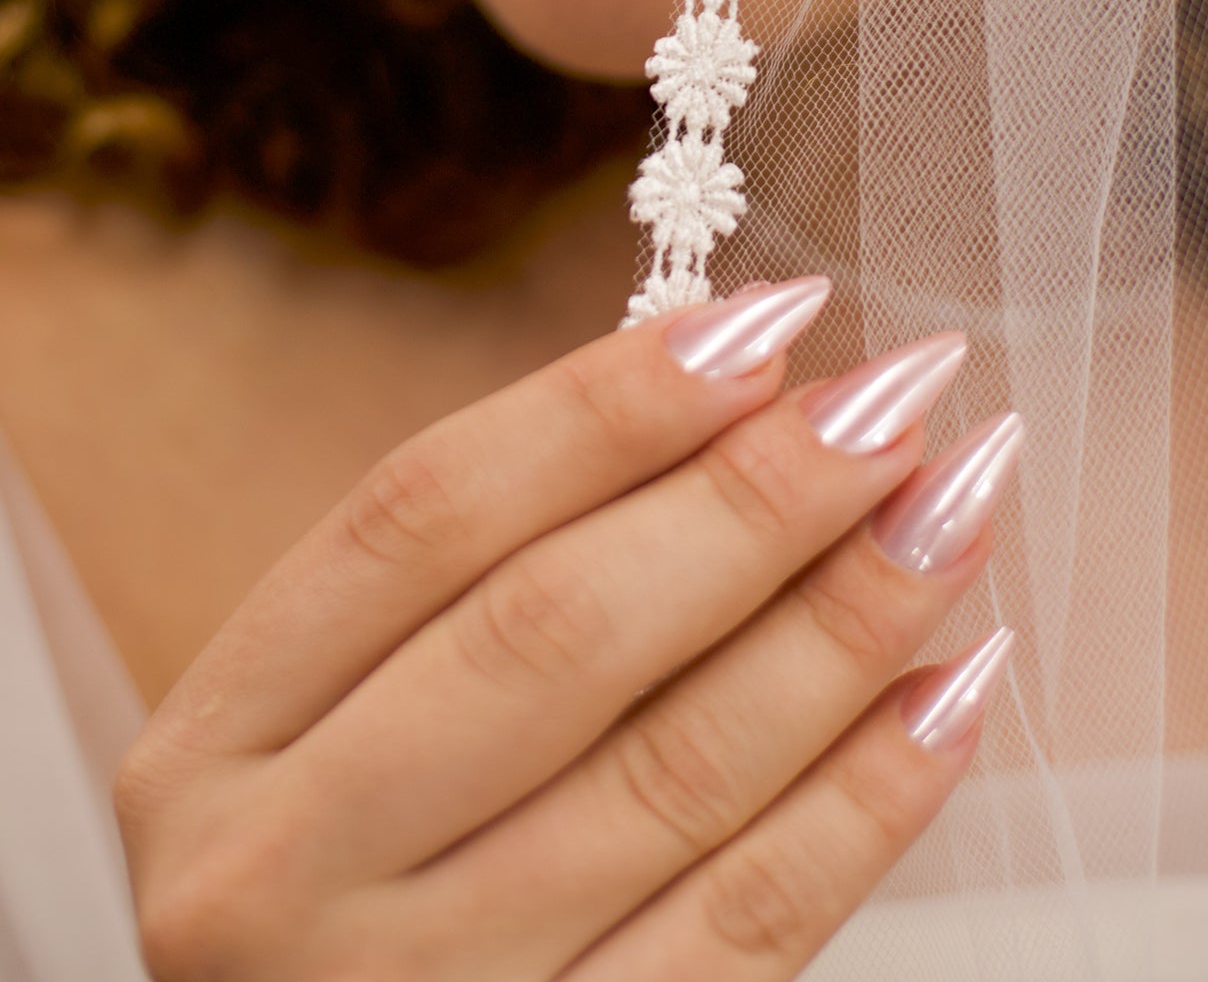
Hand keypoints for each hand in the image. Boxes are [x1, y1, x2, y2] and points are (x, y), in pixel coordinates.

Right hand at [116, 276, 1019, 979]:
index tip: (768, 319)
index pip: (424, 514)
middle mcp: (286, 871)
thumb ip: (478, 576)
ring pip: (675, 773)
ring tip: (955, 508)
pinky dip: (867, 803)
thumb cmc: (340, 871)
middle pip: (553, 631)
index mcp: (221, 738)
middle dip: (753, 496)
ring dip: (844, 622)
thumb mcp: (325, 723)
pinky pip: (744, 931)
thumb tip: (722, 384)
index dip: (606, 402)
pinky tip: (952, 690)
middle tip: (896, 396)